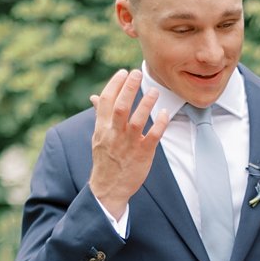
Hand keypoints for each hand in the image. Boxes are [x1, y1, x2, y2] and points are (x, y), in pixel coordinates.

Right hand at [88, 68, 169, 218]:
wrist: (108, 187)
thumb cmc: (105, 159)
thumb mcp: (98, 136)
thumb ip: (100, 116)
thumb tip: (94, 97)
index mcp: (102, 127)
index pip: (106, 101)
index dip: (114, 85)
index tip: (123, 72)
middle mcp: (114, 133)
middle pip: (120, 106)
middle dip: (128, 88)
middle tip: (137, 73)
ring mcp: (128, 144)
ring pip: (137, 120)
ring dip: (146, 104)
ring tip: (155, 90)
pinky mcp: (142, 154)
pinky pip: (152, 136)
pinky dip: (159, 124)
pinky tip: (164, 113)